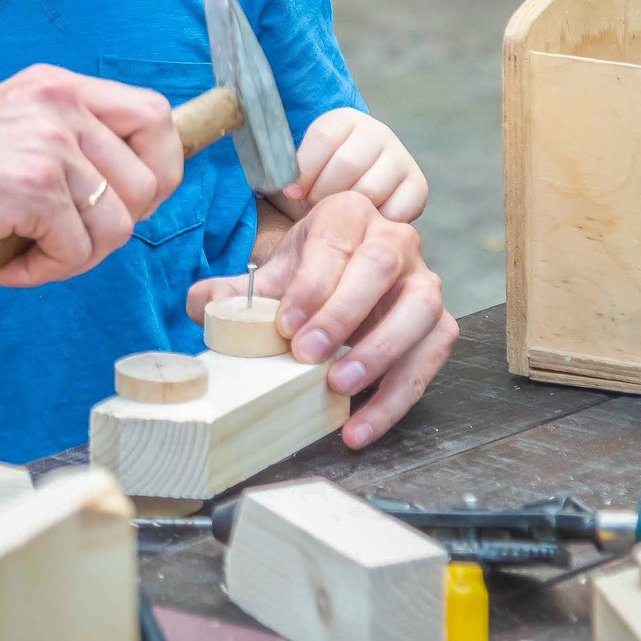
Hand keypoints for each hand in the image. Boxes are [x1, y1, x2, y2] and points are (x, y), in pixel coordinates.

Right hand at [0, 66, 183, 287]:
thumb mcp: (4, 129)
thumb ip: (60, 142)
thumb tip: (123, 189)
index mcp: (55, 86)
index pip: (154, 117)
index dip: (157, 168)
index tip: (127, 204)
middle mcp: (60, 103)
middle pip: (150, 180)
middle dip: (115, 226)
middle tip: (63, 241)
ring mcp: (50, 142)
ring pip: (118, 225)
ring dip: (75, 256)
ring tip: (22, 253)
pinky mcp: (35, 186)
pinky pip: (77, 252)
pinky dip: (41, 272)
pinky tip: (0, 263)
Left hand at [188, 191, 455, 447]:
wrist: (347, 286)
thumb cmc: (310, 279)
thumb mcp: (271, 277)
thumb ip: (232, 291)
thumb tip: (200, 304)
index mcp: (348, 214)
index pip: (335, 239)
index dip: (312, 283)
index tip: (286, 324)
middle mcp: (394, 239)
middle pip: (381, 265)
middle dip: (344, 312)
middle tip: (307, 355)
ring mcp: (424, 280)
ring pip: (420, 308)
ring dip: (380, 351)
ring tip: (339, 389)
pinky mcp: (439, 323)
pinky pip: (431, 355)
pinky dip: (397, 395)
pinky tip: (361, 425)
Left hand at [284, 108, 426, 220]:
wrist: (355, 192)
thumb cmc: (320, 180)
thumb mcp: (303, 166)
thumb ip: (290, 169)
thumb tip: (289, 188)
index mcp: (345, 119)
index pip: (324, 137)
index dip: (303, 169)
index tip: (291, 192)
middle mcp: (378, 133)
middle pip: (348, 164)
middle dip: (324, 194)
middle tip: (313, 209)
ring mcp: (401, 158)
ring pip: (370, 189)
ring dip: (348, 211)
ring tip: (336, 216)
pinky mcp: (418, 186)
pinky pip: (395, 211)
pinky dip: (375, 222)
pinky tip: (362, 222)